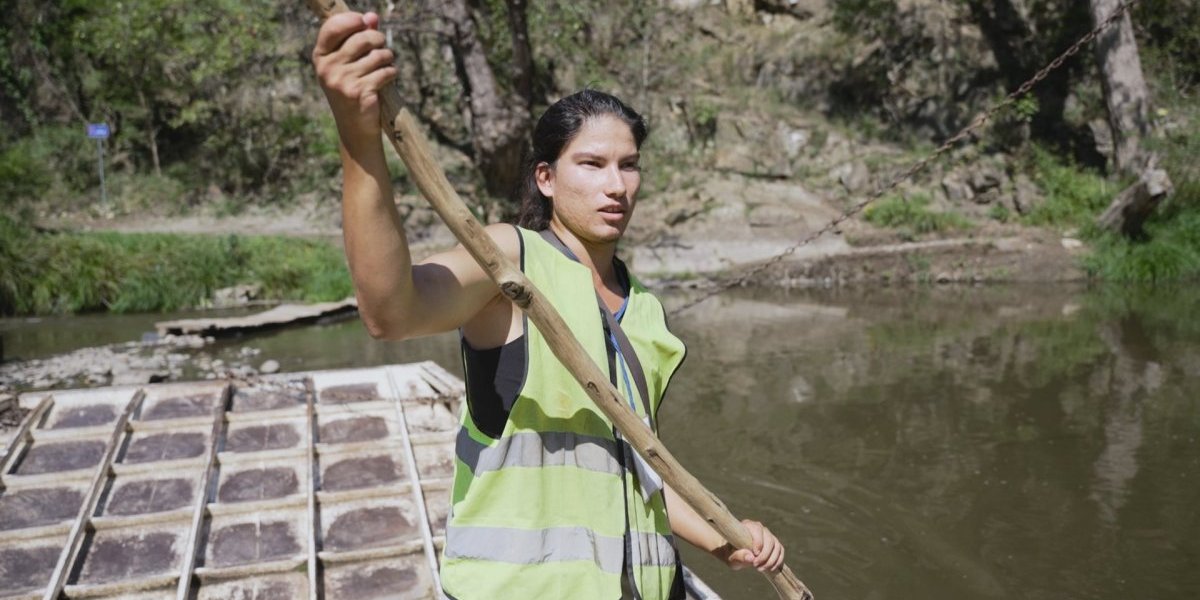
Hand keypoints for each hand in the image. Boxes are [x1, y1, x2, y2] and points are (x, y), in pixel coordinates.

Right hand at [312, 11, 397, 147]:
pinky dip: (391, 73)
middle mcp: (327, 68)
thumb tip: (372, 16)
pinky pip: (385, 72)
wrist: (355, 128)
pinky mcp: (359, 92)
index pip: (332, 26)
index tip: (364, 21)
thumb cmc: (353, 90)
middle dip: (378, 39)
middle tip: (382, 46)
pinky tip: (388, 78)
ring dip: (387, 57)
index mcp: (320, 57)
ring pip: (377, 55)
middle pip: (361, 38)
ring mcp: (342, 81)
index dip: (352, 20)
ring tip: (386, 63)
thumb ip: (359, 37)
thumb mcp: (350, 63)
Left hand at [715, 519, 784, 572]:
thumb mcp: (729, 556)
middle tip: (756, 566)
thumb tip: (751, 557)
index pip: (757, 529)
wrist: (734, 553)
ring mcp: (768, 535)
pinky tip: (770, 568)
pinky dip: (777, 561)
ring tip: (760, 569)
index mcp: (747, 526)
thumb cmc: (730, 553)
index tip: (755, 555)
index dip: (758, 542)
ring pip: (776, 546)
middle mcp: (760, 528)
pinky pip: (780, 551)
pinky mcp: (774, 544)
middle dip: (764, 555)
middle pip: (769, 539)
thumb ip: (738, 556)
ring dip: (771, 560)